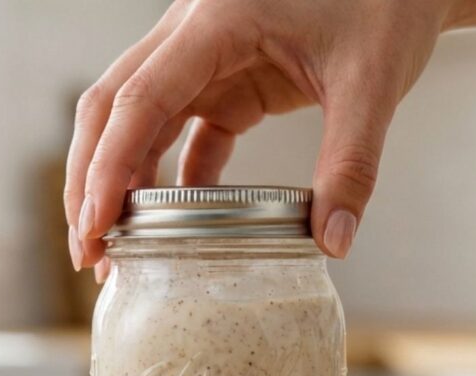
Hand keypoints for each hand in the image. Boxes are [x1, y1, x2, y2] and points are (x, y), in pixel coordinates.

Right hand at [65, 0, 454, 272]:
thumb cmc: (386, 6)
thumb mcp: (372, 83)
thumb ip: (351, 163)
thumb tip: (333, 240)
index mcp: (216, 20)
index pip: (140, 99)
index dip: (107, 166)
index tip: (95, 226)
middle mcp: (193, 35)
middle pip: (113, 110)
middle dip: (90, 181)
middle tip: (89, 251)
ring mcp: (204, 60)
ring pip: (138, 124)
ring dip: (122, 186)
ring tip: (117, 251)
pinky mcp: (226, 83)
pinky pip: (184, 135)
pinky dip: (173, 182)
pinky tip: (173, 230)